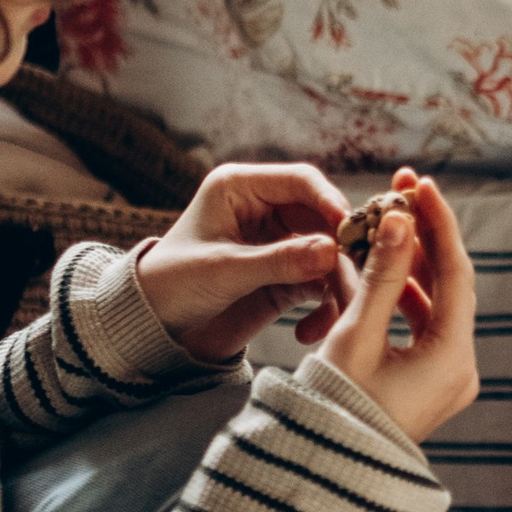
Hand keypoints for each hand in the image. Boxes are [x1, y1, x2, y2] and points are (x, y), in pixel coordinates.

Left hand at [135, 159, 355, 363]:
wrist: (151, 327)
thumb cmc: (171, 284)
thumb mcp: (223, 270)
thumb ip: (278, 260)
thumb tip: (332, 253)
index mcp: (241, 188)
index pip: (300, 181)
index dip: (329, 200)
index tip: (348, 228)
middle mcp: (265, 210)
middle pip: (323, 218)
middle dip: (341, 249)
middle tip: (360, 274)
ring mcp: (278, 243)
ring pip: (327, 254)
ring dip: (336, 282)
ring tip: (341, 309)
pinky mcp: (285, 276)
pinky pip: (318, 284)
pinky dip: (322, 306)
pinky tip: (310, 331)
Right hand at [313, 174, 477, 446]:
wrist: (327, 479)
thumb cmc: (335, 412)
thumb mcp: (354, 337)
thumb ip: (379, 275)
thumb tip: (398, 219)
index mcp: (452, 358)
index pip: (455, 273)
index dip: (438, 223)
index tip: (420, 185)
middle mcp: (460, 369)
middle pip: (449, 286)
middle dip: (424, 237)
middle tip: (402, 192)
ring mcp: (446, 379)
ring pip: (434, 305)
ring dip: (409, 266)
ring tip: (383, 227)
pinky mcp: (428, 386)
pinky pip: (421, 328)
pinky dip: (401, 298)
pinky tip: (377, 271)